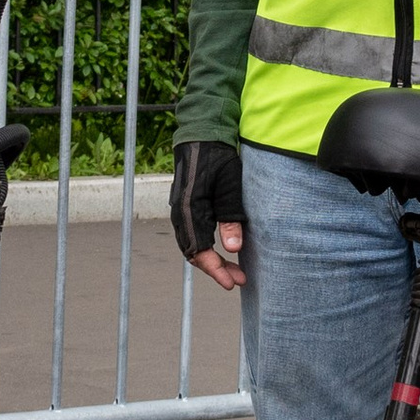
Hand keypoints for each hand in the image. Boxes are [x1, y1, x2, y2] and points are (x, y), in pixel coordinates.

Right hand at [171, 140, 247, 291]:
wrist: (202, 136)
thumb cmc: (218, 158)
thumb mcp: (231, 186)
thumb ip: (231, 217)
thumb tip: (233, 249)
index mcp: (190, 210)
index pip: (200, 249)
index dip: (216, 269)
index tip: (232, 283)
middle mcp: (181, 214)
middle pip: (194, 252)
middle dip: (216, 269)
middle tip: (239, 280)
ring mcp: (181, 211)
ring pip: (193, 245)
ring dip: (211, 260)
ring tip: (234, 270)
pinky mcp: (186, 208)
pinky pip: (193, 236)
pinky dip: (206, 248)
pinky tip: (222, 251)